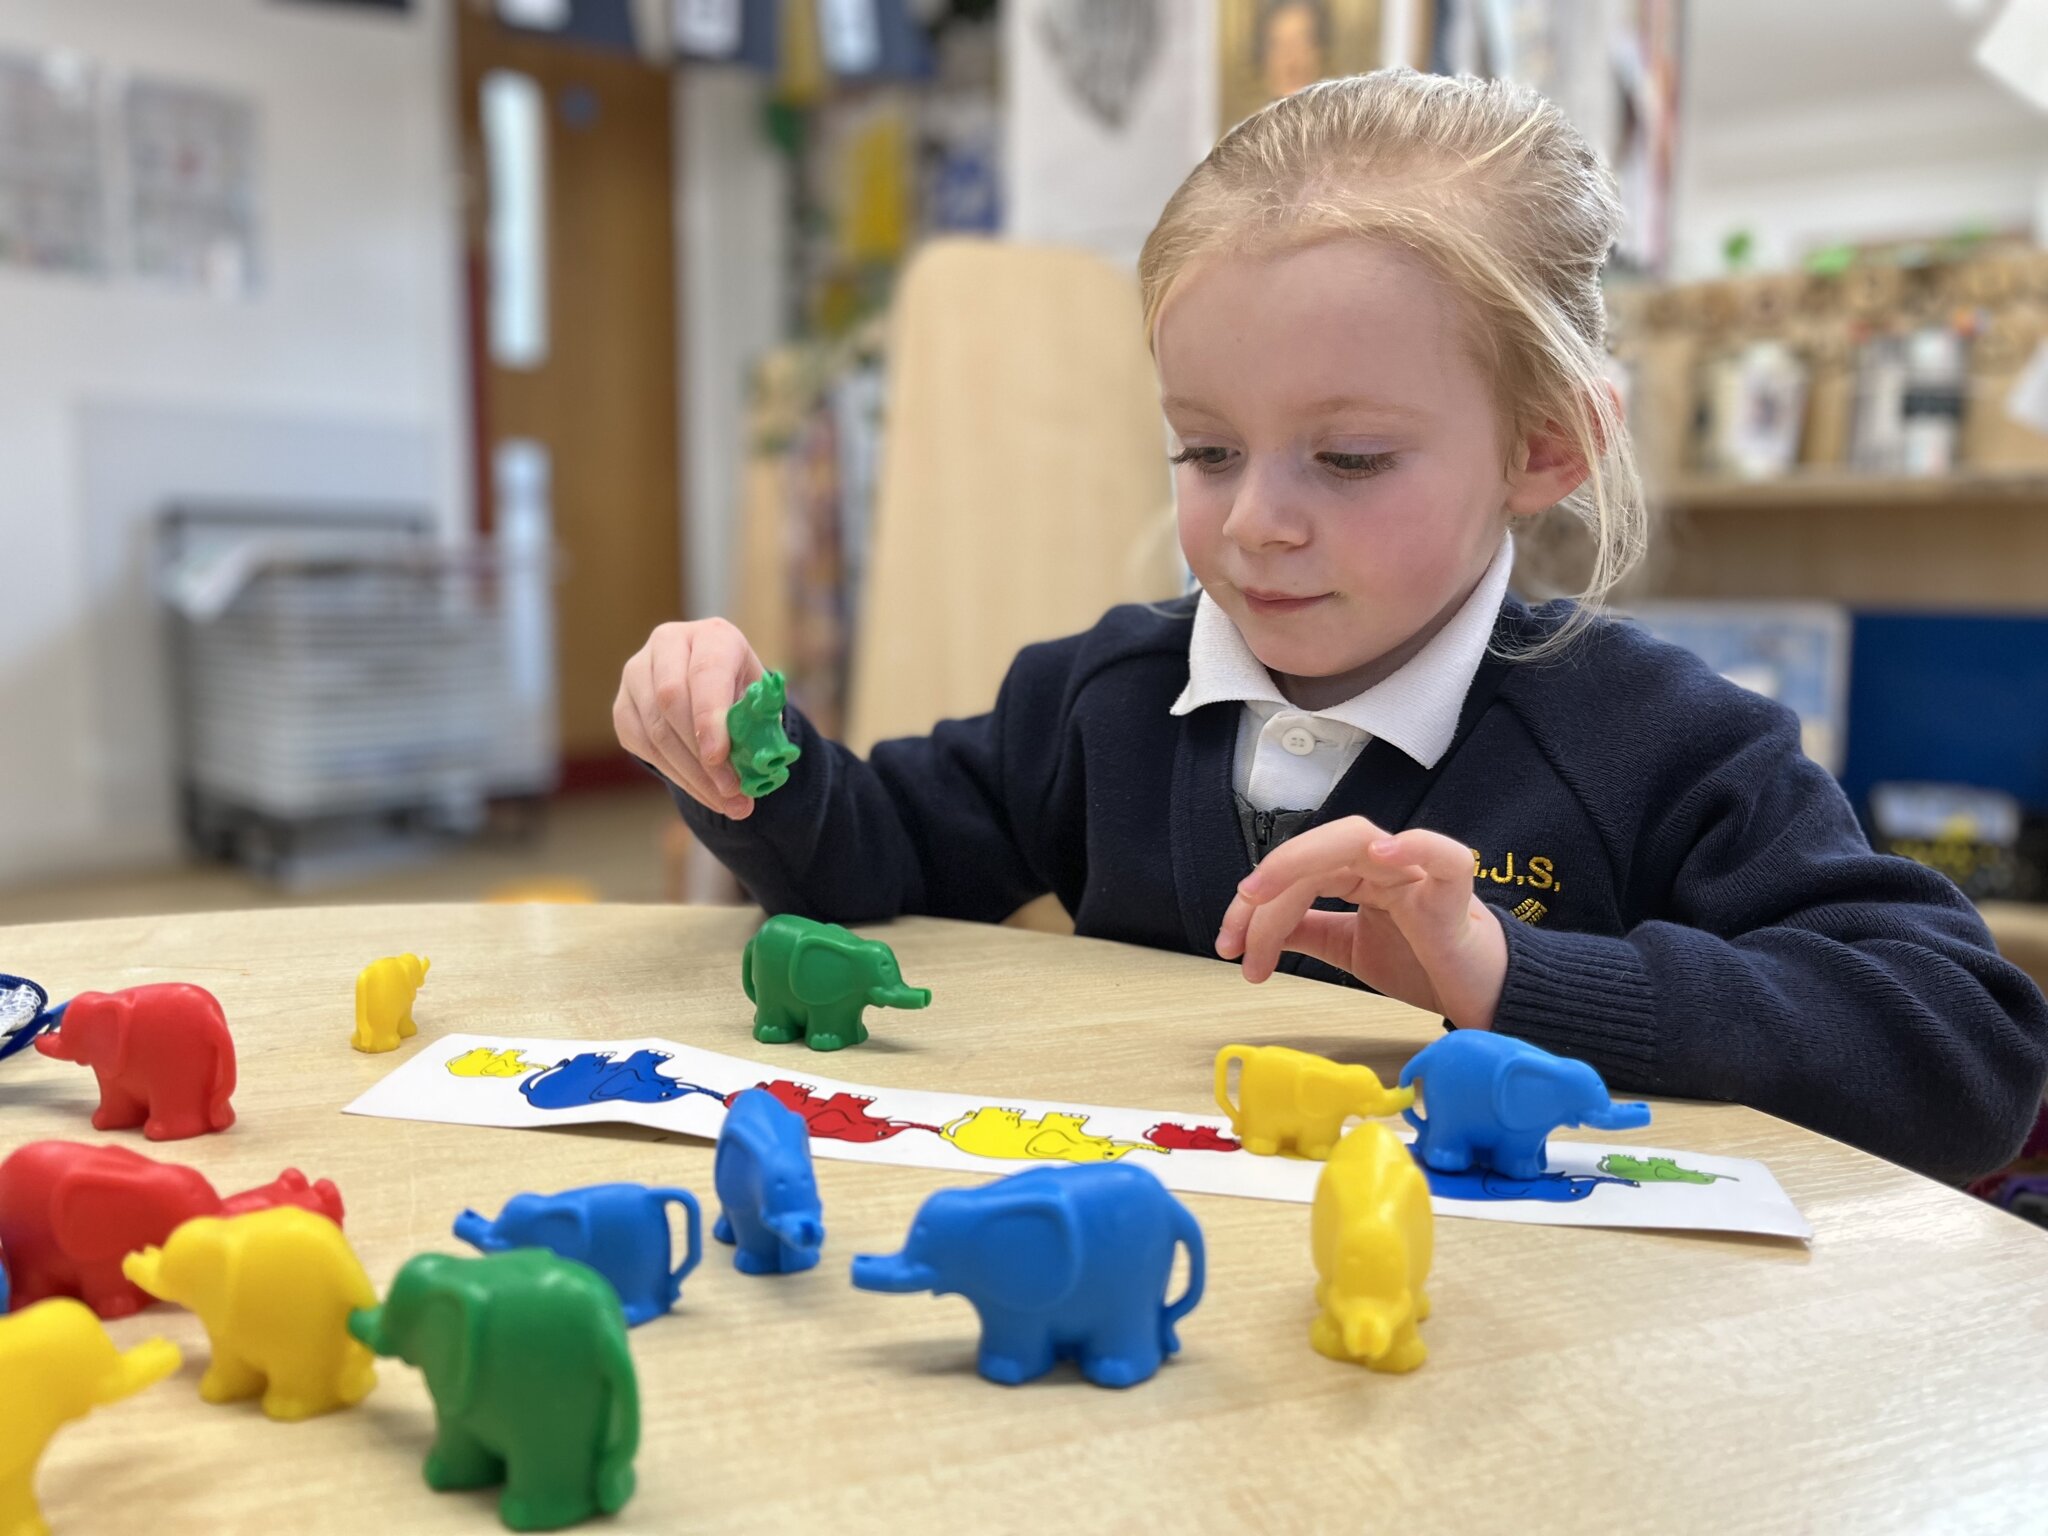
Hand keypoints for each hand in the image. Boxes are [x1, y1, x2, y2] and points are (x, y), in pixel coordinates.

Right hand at [613, 618, 766, 819]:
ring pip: (655, 729)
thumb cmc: (742, 693)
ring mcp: (638, 673)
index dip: (710, 716)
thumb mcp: (760, 703)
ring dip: (691, 773)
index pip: (705, 672)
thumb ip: (758, 727)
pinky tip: (703, 791)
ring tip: (725, 801)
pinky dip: (675, 774)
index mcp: (713, 636)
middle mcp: (669, 644)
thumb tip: (755, 769)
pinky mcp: (622, 704)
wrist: (712, 689)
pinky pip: (641, 745)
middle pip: (671, 700)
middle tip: (730, 791)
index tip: (719, 756)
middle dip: (701, 755)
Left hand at [1215, 816, 1507, 1027]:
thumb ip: (1309, 932)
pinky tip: (1380, 853)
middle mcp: (1382, 864)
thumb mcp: (1349, 950)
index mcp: (1357, 875)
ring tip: (1264, 892)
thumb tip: (1256, 930)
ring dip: (1300, 861)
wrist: (1482, 997)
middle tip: (1235, 934)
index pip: (1295, 874)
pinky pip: (1442, 854)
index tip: (1230, 948)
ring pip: (1355, 840)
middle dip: (1265, 889)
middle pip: (1314, 854)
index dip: (1254, 909)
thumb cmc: (1425, 964)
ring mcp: (1418, 872)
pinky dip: (1413, 846)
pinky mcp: (1455, 893)